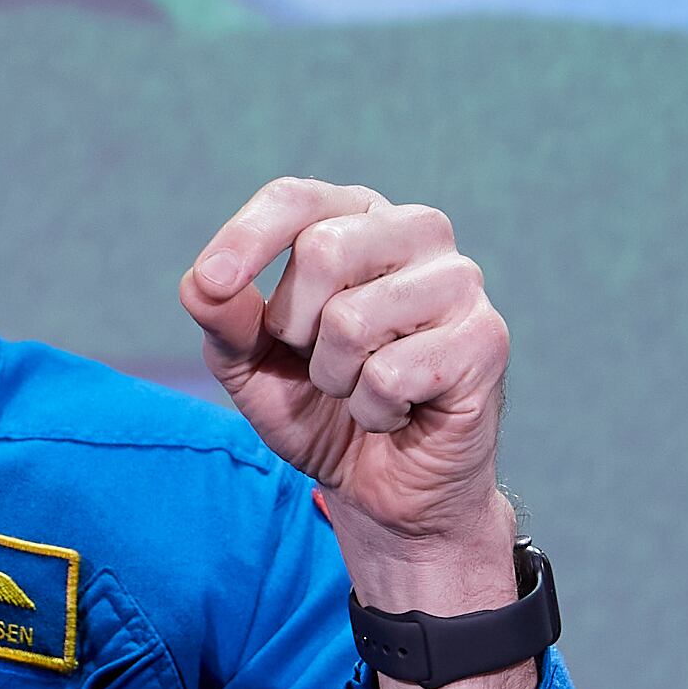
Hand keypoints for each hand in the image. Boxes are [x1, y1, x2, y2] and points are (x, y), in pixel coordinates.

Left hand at [180, 178, 513, 596]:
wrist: (385, 489)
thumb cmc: (320, 408)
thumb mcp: (251, 364)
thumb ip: (223, 319)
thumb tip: (202, 283)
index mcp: (356, 218)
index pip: (295, 199)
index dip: (246, 237)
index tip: (210, 282)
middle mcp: (415, 231)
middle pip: (322, 251)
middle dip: (296, 329)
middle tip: (319, 363)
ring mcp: (459, 281)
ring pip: (353, 320)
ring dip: (336, 378)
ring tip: (361, 388)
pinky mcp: (485, 339)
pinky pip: (390, 375)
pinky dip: (374, 410)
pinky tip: (398, 411)